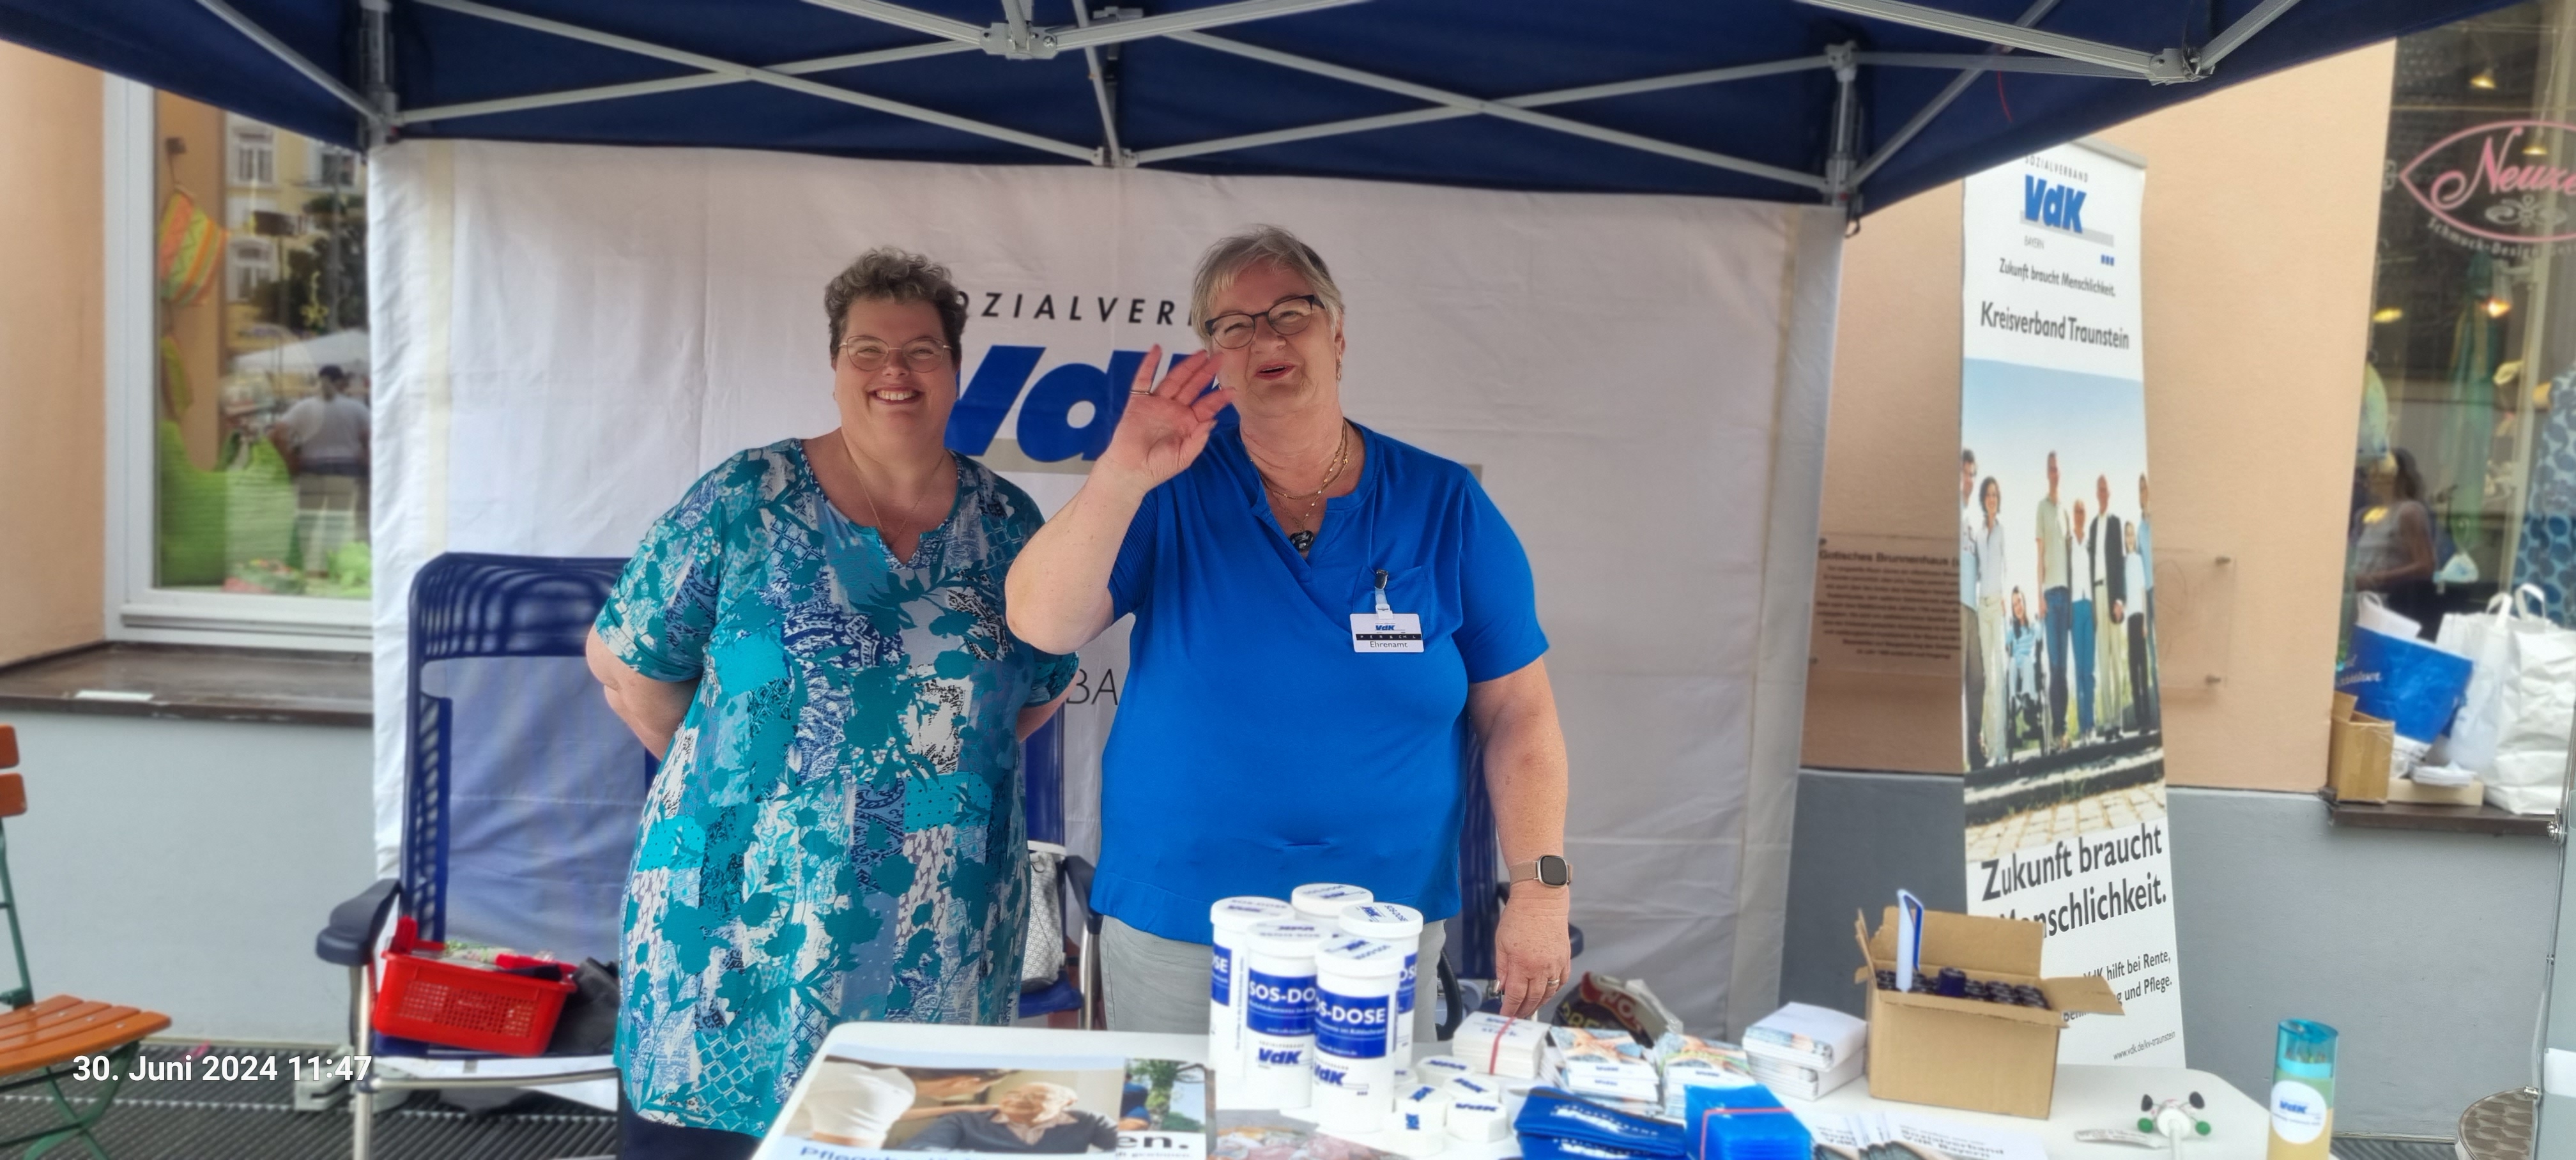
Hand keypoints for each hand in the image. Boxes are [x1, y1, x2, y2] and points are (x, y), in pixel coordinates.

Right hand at [1097, 347, 1231, 493]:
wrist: (1131, 472)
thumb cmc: (1158, 468)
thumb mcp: (1185, 457)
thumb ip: (1199, 438)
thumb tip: (1213, 420)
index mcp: (1187, 423)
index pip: (1206, 406)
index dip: (1219, 398)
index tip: (1232, 389)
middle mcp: (1174, 410)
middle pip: (1192, 386)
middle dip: (1206, 372)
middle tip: (1219, 357)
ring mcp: (1156, 404)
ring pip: (1174, 379)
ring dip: (1186, 366)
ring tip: (1199, 353)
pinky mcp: (1138, 402)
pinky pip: (1143, 379)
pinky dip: (1149, 364)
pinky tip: (1157, 350)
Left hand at [1492, 884, 1572, 1018]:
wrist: (1541, 901)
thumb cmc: (1518, 917)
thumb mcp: (1501, 942)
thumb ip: (1502, 968)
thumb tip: (1501, 987)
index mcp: (1522, 964)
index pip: (1515, 995)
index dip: (1510, 1008)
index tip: (1505, 1015)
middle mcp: (1541, 968)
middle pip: (1533, 998)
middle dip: (1524, 1010)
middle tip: (1517, 1015)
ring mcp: (1555, 964)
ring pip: (1548, 993)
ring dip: (1539, 1004)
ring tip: (1530, 1009)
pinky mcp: (1565, 959)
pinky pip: (1561, 982)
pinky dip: (1554, 991)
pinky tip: (1546, 993)